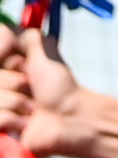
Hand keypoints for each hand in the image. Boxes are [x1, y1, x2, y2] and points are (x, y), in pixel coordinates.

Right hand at [12, 33, 109, 157]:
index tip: (24, 66)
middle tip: (31, 90)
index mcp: (3, 69)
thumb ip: (29, 39)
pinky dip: (14, 120)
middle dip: (16, 83)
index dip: (7, 59)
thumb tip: (16, 33)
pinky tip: (25, 124)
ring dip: (18, 103)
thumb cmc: (59, 88)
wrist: (71, 119)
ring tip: (31, 110)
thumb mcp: (45, 55)